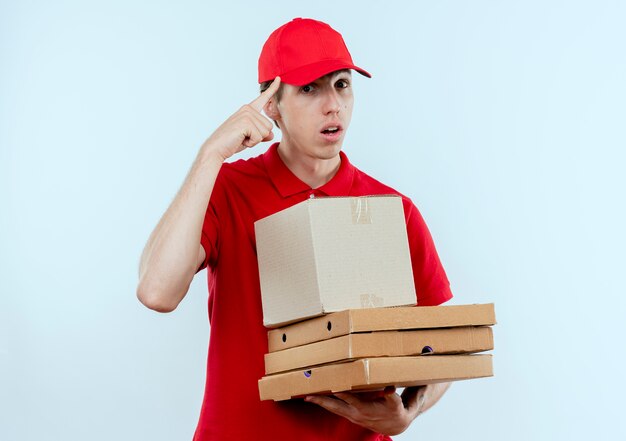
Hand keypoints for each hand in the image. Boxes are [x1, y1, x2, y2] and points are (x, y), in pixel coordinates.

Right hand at [202, 76, 280, 160]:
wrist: (215, 148)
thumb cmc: (231, 142)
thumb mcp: (250, 136)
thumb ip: (261, 133)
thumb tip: (271, 134)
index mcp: (248, 110)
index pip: (263, 98)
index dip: (272, 89)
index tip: (278, 78)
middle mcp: (248, 109)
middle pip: (269, 126)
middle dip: (259, 137)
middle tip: (243, 137)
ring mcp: (247, 114)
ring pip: (266, 132)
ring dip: (255, 140)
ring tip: (241, 138)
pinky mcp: (246, 122)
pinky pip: (259, 137)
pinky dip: (251, 143)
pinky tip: (240, 140)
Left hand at [305, 385, 427, 435]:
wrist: (394, 424)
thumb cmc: (394, 410)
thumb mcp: (395, 402)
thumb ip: (391, 395)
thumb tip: (389, 387)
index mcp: (365, 409)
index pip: (350, 400)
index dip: (342, 394)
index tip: (333, 387)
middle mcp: (355, 413)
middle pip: (335, 406)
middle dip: (321, 401)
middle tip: (308, 395)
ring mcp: (351, 415)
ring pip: (332, 408)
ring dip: (319, 402)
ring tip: (306, 395)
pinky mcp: (350, 414)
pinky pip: (335, 408)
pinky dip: (325, 403)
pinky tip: (316, 398)